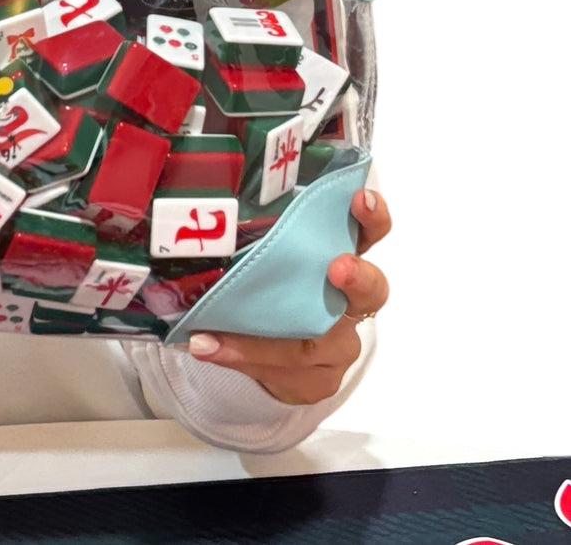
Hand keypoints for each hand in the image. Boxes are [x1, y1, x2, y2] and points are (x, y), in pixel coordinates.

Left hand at [187, 187, 390, 405]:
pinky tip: (207, 347)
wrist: (288, 354)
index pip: (370, 233)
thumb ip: (263, 235)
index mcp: (345, 257)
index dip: (372, 217)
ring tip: (210, 336)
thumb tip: (214, 212)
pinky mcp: (321, 380)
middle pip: (371, 292)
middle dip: (356, 278)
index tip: (360, 197)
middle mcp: (352, 303)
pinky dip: (241, 359)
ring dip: (260, 342)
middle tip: (339, 266)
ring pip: (312, 347)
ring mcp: (341, 346)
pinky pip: (285, 374)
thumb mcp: (278, 257)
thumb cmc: (283, 286)